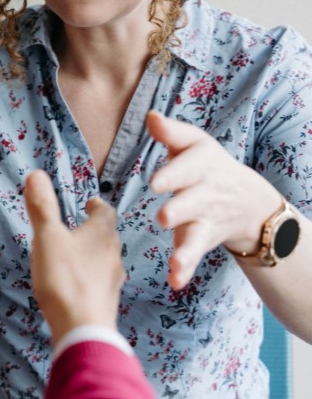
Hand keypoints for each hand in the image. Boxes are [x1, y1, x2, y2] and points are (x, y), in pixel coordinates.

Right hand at [25, 169, 123, 347]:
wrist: (83, 329)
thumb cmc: (65, 278)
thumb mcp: (47, 237)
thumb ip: (42, 207)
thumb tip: (36, 174)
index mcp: (102, 233)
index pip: (106, 211)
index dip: (97, 206)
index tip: (89, 203)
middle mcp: (113, 254)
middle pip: (107, 236)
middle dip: (94, 230)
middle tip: (79, 228)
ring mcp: (112, 281)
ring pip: (105, 260)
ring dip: (92, 255)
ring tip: (74, 256)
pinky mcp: (106, 303)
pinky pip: (99, 283)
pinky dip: (89, 279)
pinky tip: (76, 286)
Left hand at [147, 111, 280, 288]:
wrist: (248, 200)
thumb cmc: (206, 165)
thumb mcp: (194, 144)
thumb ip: (171, 133)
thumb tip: (150, 116)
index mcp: (201, 164)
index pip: (189, 167)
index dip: (173, 175)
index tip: (155, 183)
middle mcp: (206, 193)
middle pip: (193, 202)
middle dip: (180, 210)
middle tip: (163, 218)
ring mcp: (206, 219)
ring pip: (196, 234)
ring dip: (186, 249)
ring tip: (176, 261)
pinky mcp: (203, 240)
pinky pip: (194, 255)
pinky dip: (186, 269)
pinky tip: (176, 281)